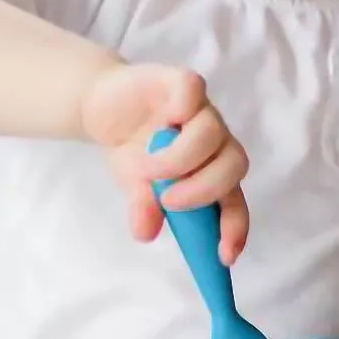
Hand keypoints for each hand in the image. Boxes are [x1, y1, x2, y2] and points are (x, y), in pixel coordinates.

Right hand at [81, 63, 249, 263]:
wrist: (103, 106)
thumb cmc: (131, 149)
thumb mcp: (135, 187)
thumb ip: (146, 207)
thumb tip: (145, 233)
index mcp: (212, 169)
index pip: (234, 201)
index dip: (235, 227)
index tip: (225, 255)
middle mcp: (215, 140)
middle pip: (235, 163)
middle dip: (204, 189)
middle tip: (169, 201)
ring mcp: (201, 110)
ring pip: (212, 133)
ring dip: (178, 159)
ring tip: (146, 170)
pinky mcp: (181, 82)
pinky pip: (192, 91)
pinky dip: (180, 108)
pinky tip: (161, 121)